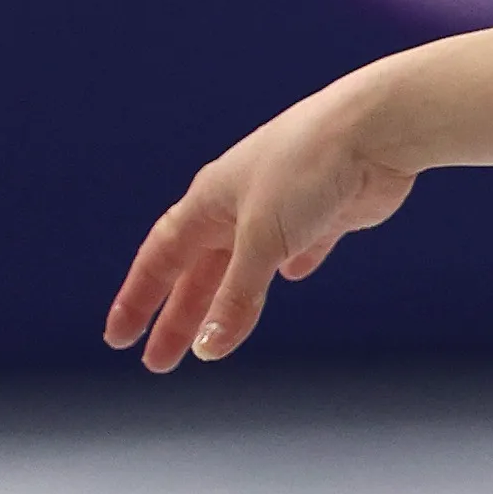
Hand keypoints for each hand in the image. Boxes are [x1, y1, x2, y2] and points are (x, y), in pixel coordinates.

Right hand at [105, 73, 421, 372]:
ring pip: (244, 267)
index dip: (137, 299)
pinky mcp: (326, 214)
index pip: (160, 258)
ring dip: (225, 303)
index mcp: (209, 201)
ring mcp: (284, 208)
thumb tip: (209, 347)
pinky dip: (291, 265)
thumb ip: (236, 296)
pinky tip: (292, 278)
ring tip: (212, 342)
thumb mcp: (262, 239)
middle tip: (159, 363)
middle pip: (198, 272)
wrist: (375, 130)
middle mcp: (239, 204)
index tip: (118, 337)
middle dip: (177, 317)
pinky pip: (300, 245)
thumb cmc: (306, 168)